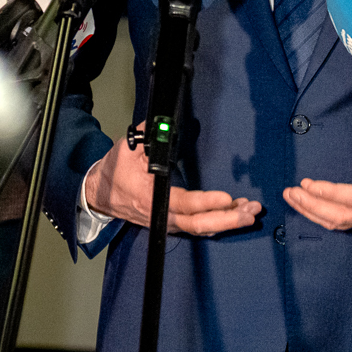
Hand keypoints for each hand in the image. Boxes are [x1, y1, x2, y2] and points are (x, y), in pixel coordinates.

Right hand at [84, 126, 261, 234]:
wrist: (100, 195)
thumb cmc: (115, 173)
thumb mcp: (126, 150)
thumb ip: (146, 136)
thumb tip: (163, 122)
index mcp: (151, 198)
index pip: (183, 204)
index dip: (206, 203)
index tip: (227, 198)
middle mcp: (162, 216)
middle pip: (198, 225)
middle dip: (227, 219)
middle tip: (250, 212)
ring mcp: (168, 223)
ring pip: (201, 229)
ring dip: (227, 221)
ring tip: (251, 212)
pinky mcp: (172, 224)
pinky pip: (198, 228)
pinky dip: (219, 222)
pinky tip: (236, 214)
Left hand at [283, 143, 351, 230]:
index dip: (329, 194)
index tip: (309, 184)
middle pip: (339, 215)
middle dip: (311, 205)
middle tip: (291, 191)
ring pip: (339, 222)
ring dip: (312, 211)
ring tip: (294, 197)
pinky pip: (344, 221)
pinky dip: (323, 215)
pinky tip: (311, 206)